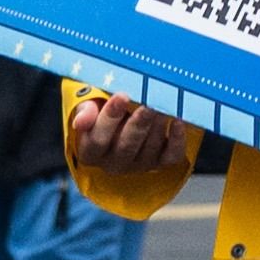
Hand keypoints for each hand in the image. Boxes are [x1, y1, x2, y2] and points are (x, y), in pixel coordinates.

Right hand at [68, 95, 194, 182]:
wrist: (126, 112)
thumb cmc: (104, 105)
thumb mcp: (90, 103)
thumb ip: (85, 110)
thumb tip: (81, 121)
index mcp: (91, 151)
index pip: (97, 141)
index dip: (109, 119)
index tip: (121, 96)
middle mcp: (113, 162)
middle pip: (125, 147)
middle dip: (138, 124)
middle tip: (148, 105)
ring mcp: (138, 164)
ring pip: (148, 150)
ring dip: (157, 127)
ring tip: (164, 106)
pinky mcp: (159, 162)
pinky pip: (170, 156)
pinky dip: (176, 140)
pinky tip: (178, 122)